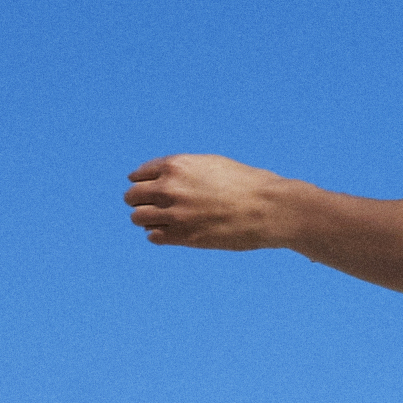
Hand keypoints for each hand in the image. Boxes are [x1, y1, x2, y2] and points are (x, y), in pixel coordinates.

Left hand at [126, 152, 298, 253]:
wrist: (270, 208)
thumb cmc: (248, 184)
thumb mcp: (212, 165)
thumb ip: (184, 170)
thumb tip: (162, 178)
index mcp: (176, 165)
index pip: (139, 175)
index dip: (145, 183)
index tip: (154, 191)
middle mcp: (170, 188)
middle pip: (132, 197)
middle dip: (142, 202)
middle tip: (159, 207)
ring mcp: (174, 213)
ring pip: (137, 218)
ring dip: (148, 220)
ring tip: (167, 221)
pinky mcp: (183, 236)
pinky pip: (153, 237)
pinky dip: (160, 235)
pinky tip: (177, 232)